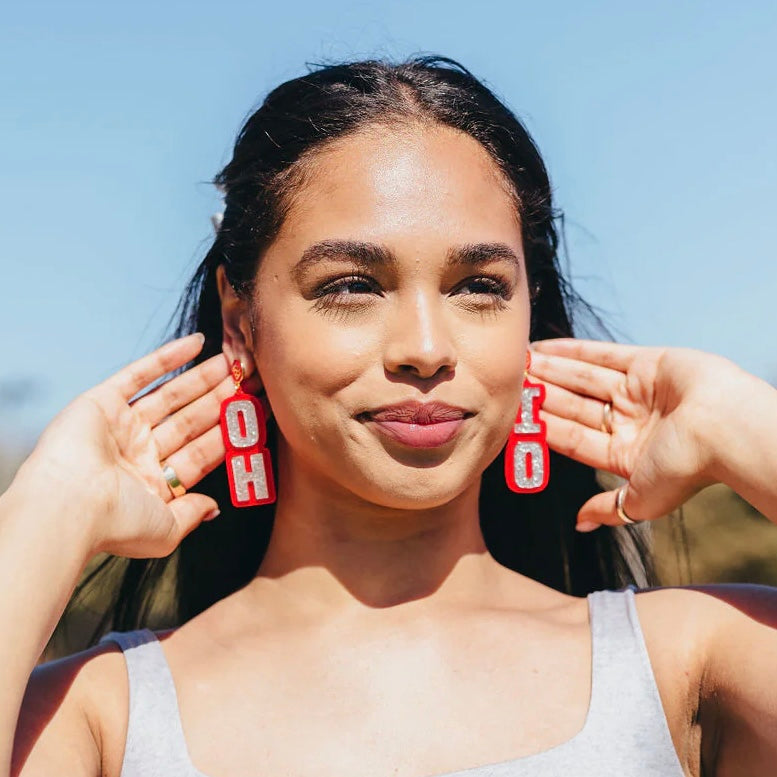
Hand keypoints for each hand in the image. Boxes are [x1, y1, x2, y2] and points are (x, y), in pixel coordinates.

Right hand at [15, 334, 246, 558]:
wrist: (70, 507)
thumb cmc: (117, 524)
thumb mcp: (167, 529)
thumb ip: (192, 513)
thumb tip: (214, 508)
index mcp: (155, 482)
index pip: (203, 451)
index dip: (231, 432)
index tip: (257, 414)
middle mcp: (140, 452)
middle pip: (192, 420)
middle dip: (222, 401)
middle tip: (252, 380)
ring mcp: (122, 426)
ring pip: (172, 395)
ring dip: (203, 378)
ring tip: (234, 361)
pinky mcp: (102, 403)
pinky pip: (139, 374)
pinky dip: (167, 358)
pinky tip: (197, 343)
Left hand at [528, 338, 742, 530]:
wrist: (725, 431)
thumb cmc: (686, 470)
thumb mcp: (640, 501)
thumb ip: (608, 509)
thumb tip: (579, 523)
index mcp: (625, 453)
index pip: (571, 437)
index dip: (541, 427)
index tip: (513, 417)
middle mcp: (630, 420)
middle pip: (573, 405)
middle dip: (542, 395)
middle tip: (509, 383)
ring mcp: (638, 391)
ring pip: (583, 378)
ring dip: (550, 371)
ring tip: (519, 363)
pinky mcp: (650, 362)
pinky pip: (603, 354)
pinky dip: (573, 350)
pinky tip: (544, 348)